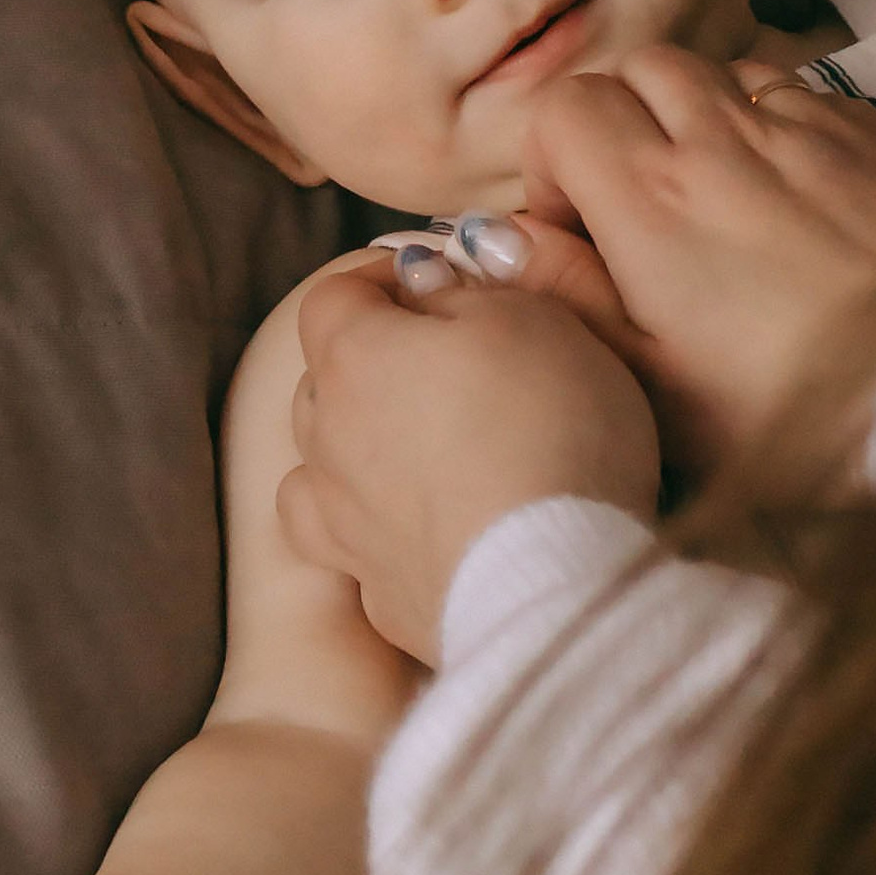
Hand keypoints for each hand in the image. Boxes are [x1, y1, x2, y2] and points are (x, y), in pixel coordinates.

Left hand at [278, 256, 658, 662]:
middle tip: (433, 363)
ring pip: (318, 470)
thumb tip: (424, 285)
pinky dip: (376, 533)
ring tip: (412, 452)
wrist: (557, 579)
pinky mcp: (379, 595)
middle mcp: (328, 440)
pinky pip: (356, 550)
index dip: (373, 279)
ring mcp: (344, 526)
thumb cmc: (551, 428)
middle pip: (320, 384)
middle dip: (366, 364)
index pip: (331, 297)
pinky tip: (420, 530)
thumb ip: (467, 292)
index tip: (419, 279)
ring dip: (354, 451)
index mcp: (356, 357)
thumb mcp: (534, 318)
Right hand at [502, 48, 875, 475]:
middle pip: (642, 69)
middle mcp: (728, 142)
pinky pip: (803, 92)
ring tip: (716, 199)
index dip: (554, 162)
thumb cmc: (799, 420)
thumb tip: (493, 241)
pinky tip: (793, 196)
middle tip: (637, 205)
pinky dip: (777, 124)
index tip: (578, 227)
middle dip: (622, 120)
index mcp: (655, 200)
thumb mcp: (658, 386)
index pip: (566, 107)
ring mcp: (811, 130)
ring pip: (722, 71)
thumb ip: (570, 297)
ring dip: (700, 116)